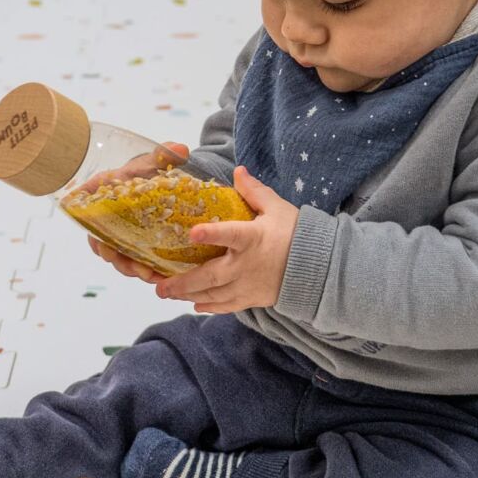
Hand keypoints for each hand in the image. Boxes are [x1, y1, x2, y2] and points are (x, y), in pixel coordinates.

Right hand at [86, 141, 189, 280]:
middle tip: (132, 266)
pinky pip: (132, 261)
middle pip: (100, 241)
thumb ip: (165, 153)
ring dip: (130, 268)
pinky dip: (143, 271)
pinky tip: (159, 277)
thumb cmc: (153, 167)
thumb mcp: (158, 158)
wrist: (166, 179)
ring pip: (117, 256)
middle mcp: (107, 215)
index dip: (90, 229)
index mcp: (103, 191)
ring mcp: (119, 232)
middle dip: (115, 257)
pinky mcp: (133, 244)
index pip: (86, 210)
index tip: (101, 244)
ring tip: (148, 275)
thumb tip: (180, 149)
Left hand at [154, 165, 298, 312]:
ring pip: (213, 293)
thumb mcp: (277, 208)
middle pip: (210, 275)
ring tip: (167, 294)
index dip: (211, 233)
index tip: (192, 232)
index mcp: (252, 238)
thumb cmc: (296, 233)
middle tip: (159, 285)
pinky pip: (227, 306)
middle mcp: (246, 265)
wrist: (318, 266)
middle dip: (183, 281)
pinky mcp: (253, 298)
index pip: (230, 234)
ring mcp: (248, 285)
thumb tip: (238, 171)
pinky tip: (196, 304)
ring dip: (189, 294)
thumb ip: (254, 191)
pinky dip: (210, 306)